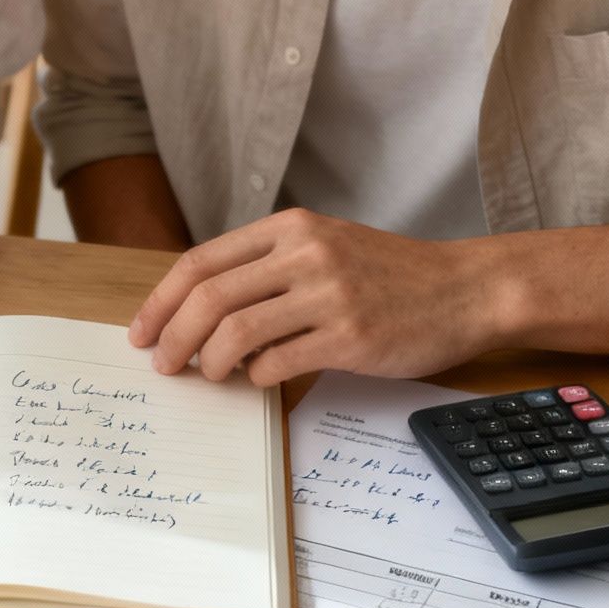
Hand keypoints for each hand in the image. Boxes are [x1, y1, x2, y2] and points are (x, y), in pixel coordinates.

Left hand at [128, 208, 513, 384]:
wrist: (466, 289)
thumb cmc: (391, 275)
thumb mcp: (326, 246)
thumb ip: (269, 268)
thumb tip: (199, 313)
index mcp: (290, 227)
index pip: (201, 261)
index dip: (161, 300)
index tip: (142, 331)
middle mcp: (306, 253)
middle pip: (208, 296)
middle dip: (172, 336)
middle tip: (162, 364)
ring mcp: (329, 294)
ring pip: (236, 331)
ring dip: (210, 362)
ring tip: (209, 376)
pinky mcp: (351, 336)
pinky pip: (277, 363)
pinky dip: (256, 377)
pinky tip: (259, 380)